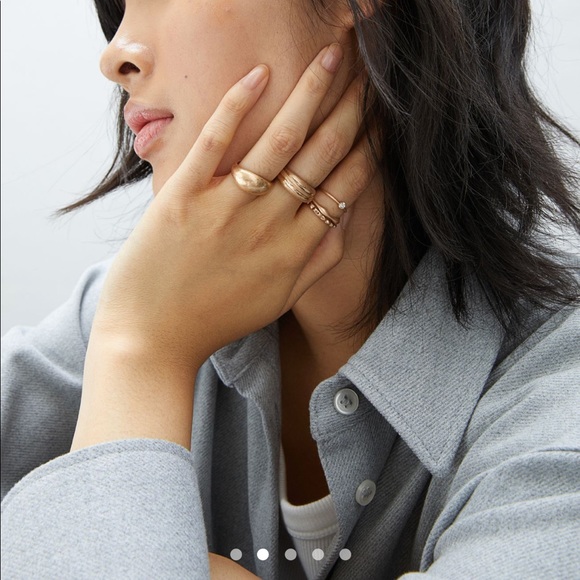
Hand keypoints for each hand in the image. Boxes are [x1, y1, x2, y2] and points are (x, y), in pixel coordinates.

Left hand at [72, 44, 373, 450]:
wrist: (153, 338)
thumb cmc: (218, 319)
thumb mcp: (281, 301)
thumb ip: (317, 263)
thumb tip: (343, 222)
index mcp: (297, 250)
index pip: (347, 185)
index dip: (371, 145)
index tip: (385, 114)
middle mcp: (271, 224)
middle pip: (322, 153)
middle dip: (352, 106)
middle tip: (369, 71)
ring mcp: (228, 208)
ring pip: (281, 140)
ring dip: (310, 92)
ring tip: (332, 56)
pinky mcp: (184, 196)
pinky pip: (217, 141)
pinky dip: (239, 105)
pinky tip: (261, 75)